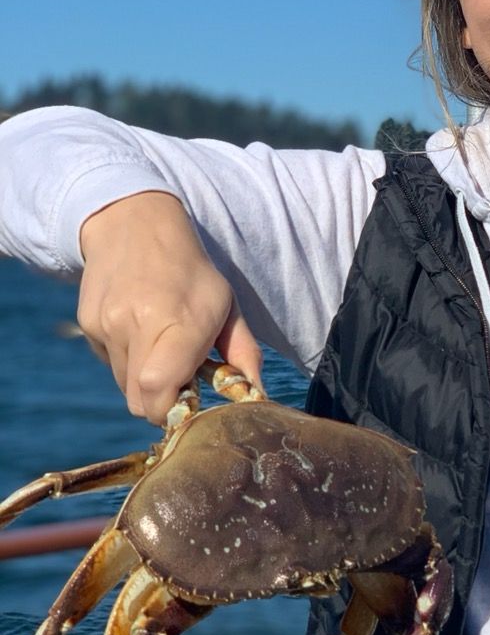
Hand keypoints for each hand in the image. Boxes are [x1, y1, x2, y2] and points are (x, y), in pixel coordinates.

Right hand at [78, 192, 261, 422]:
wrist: (134, 223)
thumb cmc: (191, 271)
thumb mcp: (228, 306)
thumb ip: (244, 354)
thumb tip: (256, 396)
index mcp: (179, 321)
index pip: (159, 389)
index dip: (173, 410)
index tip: (192, 403)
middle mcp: (136, 324)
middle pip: (139, 401)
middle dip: (162, 403)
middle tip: (182, 379)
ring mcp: (107, 324)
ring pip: (124, 387)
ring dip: (145, 382)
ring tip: (162, 349)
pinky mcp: (88, 324)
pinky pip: (110, 364)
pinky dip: (127, 361)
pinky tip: (139, 332)